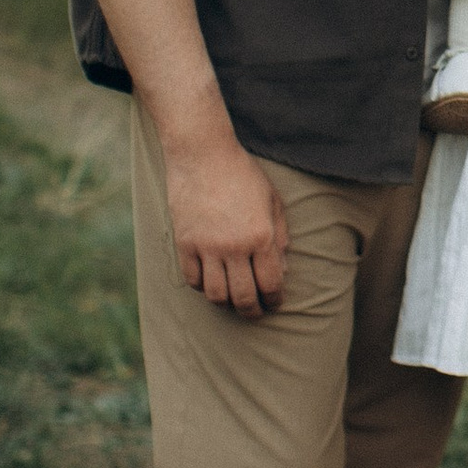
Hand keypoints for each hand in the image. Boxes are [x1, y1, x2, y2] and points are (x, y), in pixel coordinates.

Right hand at [166, 138, 289, 315]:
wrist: (203, 154)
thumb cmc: (243, 174)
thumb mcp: (272, 200)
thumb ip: (280, 235)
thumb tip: (282, 269)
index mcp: (261, 236)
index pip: (271, 283)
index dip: (275, 299)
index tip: (275, 303)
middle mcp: (235, 247)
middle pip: (243, 297)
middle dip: (252, 311)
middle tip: (255, 313)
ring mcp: (207, 247)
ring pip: (216, 295)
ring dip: (226, 303)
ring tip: (232, 300)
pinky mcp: (185, 243)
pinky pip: (192, 280)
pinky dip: (202, 287)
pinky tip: (210, 282)